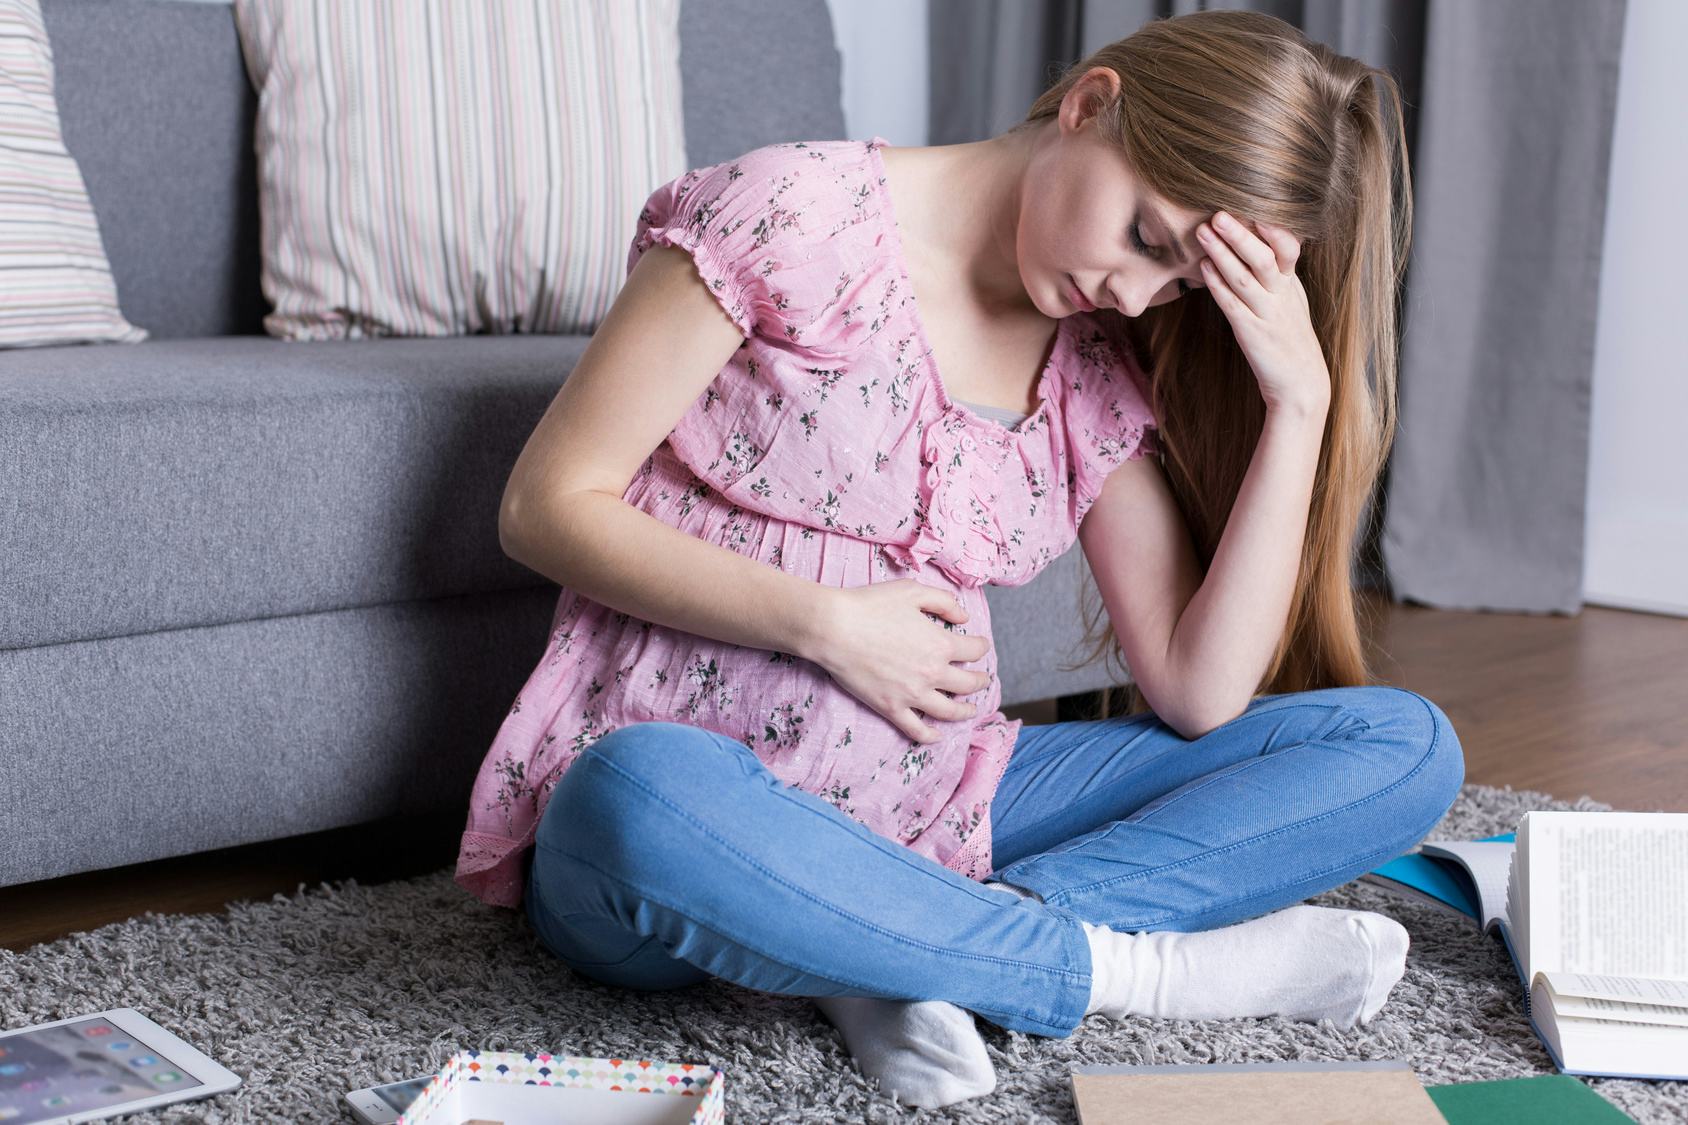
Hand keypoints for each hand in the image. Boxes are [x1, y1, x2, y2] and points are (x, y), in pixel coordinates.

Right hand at [812, 580, 991, 744]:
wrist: (834, 628)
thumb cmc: (871, 605)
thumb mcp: (912, 592)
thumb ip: (943, 602)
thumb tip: (964, 617)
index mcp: (941, 644)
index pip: (974, 650)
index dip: (981, 646)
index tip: (980, 645)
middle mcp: (933, 673)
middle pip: (968, 684)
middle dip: (980, 680)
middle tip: (982, 679)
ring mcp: (912, 694)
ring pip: (949, 711)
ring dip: (965, 712)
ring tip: (971, 710)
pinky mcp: (891, 708)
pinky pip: (916, 730)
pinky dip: (930, 736)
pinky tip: (938, 736)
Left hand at [1196, 211, 1330, 415]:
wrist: (1300, 383)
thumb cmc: (1289, 338)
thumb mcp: (1289, 301)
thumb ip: (1275, 274)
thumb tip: (1254, 244)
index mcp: (1291, 284)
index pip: (1288, 247)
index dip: (1272, 226)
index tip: (1253, 204)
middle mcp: (1282, 296)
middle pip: (1263, 258)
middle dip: (1241, 234)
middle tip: (1219, 213)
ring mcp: (1267, 314)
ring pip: (1245, 278)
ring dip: (1222, 253)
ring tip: (1203, 232)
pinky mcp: (1252, 333)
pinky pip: (1232, 305)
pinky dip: (1217, 285)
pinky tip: (1203, 269)